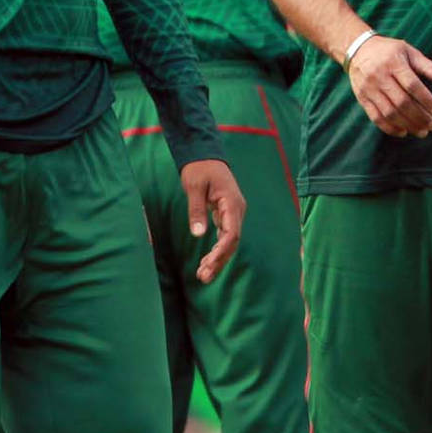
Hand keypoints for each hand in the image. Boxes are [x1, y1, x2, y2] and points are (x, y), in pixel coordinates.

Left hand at [181, 159, 244, 282]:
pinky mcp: (226, 215)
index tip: (210, 263)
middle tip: (204, 276)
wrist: (205, 156)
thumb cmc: (199, 169)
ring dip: (218, 259)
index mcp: (232, 203)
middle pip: (232, 242)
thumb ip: (196, 210)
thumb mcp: (194, 187)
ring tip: (203, 275)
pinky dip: (217, 250)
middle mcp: (237, 211)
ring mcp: (233, 214)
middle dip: (219, 260)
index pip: (232, 233)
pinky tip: (207, 262)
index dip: (222, 251)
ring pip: (229, 242)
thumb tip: (198, 234)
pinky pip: (225, 237)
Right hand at [347, 33, 431, 137]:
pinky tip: (404, 131)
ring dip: (408, 125)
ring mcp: (369, 88)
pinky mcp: (362, 98)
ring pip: (389, 112)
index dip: (426, 100)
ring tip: (422, 131)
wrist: (357, 49)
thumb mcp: (409, 51)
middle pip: (401, 102)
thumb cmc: (390, 51)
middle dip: (419, 117)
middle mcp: (379, 76)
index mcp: (394, 62)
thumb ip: (427, 66)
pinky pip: (376, 117)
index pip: (412, 85)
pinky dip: (390, 128)